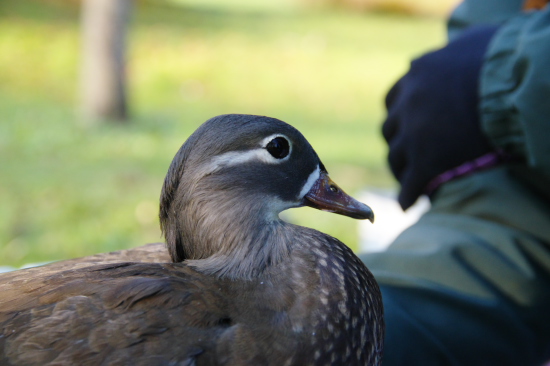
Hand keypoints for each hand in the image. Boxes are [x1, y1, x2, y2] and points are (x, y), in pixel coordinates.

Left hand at [382, 25, 497, 209]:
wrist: (514, 85)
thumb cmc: (501, 58)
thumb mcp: (470, 44)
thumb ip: (449, 54)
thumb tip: (445, 55)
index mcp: (415, 77)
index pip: (394, 100)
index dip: (401, 116)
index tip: (406, 126)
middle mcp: (407, 105)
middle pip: (390, 131)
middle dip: (398, 142)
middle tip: (408, 154)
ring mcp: (414, 136)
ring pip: (395, 159)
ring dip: (401, 170)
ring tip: (408, 179)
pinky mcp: (427, 162)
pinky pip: (410, 185)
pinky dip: (407, 196)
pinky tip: (407, 204)